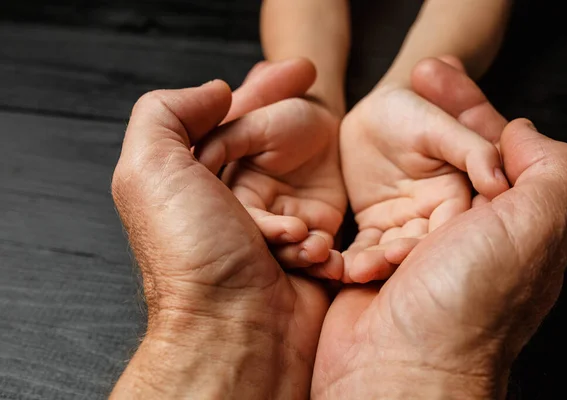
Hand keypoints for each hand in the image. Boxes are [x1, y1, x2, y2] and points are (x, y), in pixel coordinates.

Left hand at [110, 80, 328, 398]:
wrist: (234, 335)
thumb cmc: (192, 257)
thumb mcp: (150, 170)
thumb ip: (168, 112)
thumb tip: (214, 92)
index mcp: (192, 180)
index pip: (232, 118)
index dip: (264, 90)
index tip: (298, 71)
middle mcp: (228, 203)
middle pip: (276, 148)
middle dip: (302, 135)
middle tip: (322, 124)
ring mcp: (266, 233)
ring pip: (307, 191)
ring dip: (306, 207)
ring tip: (294, 236)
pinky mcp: (299, 261)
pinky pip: (325, 233)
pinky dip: (320, 242)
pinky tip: (310, 257)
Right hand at [311, 60, 566, 398]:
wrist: (397, 374)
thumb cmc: (465, 306)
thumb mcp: (534, 227)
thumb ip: (548, 170)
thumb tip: (520, 134)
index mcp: (513, 227)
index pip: (498, 150)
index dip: (474, 106)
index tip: (440, 75)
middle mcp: (470, 240)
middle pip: (450, 161)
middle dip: (433, 117)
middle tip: (410, 79)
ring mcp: (422, 255)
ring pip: (407, 188)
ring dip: (392, 158)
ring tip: (377, 118)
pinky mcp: (379, 269)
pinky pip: (370, 224)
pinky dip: (365, 204)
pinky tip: (358, 179)